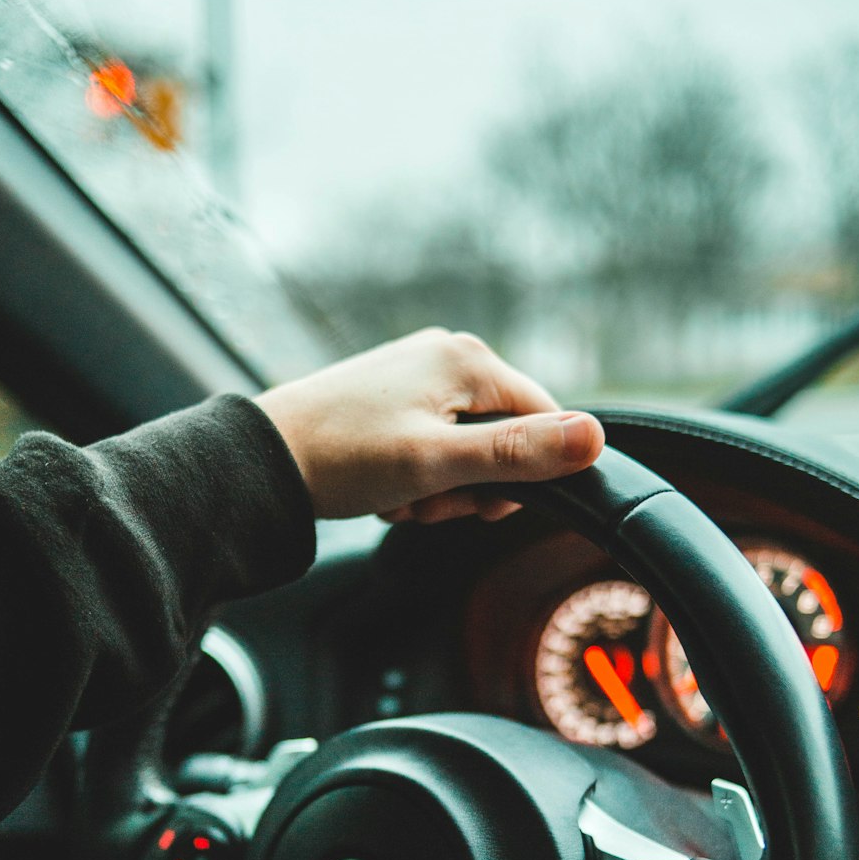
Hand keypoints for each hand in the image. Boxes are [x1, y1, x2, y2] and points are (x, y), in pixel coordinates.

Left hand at [257, 328, 603, 521]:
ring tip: (397, 495)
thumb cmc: (344, 456)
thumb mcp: (439, 464)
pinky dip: (414, 478)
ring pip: (466, 452)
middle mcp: (448, 355)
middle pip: (504, 440)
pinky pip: (433, 448)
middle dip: (470, 487)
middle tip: (425, 500)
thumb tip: (596, 440)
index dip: (524, 475)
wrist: (262, 460)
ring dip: (439, 490)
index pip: (544, 421)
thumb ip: (519, 455)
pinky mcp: (394, 399)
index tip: (479, 504)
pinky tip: (382, 487)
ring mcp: (419, 375)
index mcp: (468, 359)